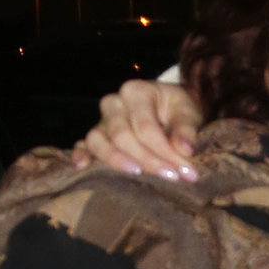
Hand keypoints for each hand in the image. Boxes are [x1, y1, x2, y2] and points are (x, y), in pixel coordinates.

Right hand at [72, 80, 201, 177]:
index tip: (186, 170)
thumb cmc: (177, 112)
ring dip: (117, 161)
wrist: (168, 112)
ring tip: (137, 174)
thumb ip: (187, 129)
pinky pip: (82, 145)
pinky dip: (80, 155)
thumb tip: (185, 150)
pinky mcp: (95, 137)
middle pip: (121, 136)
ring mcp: (101, 121)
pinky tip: (82, 167)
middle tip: (171, 177)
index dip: (165, 151)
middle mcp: (114, 103)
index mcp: (136, 92)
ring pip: (98, 141)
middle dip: (147, 159)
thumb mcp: (188, 113)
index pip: (145, 126)